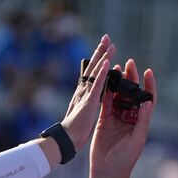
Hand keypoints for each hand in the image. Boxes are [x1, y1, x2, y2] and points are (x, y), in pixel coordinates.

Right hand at [60, 35, 115, 150]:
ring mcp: (86, 94)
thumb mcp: (82, 112)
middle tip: (107, 37)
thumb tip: (89, 97)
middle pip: (94, 67)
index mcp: (84, 93)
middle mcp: (84, 90)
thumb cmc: (74, 130)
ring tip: (109, 43)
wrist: (67, 139)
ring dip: (103, 56)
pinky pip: (97, 85)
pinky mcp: (89, 101)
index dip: (98, 60)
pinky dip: (101, 73)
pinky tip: (107, 62)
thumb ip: (86, 102)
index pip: (93, 72)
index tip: (104, 47)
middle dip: (100, 51)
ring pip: (95, 72)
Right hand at [89, 60, 154, 177]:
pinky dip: (105, 91)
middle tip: (129, 63)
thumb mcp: (137, 139)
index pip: (148, 99)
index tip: (148, 71)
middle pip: (132, 93)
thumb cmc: (125, 158)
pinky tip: (104, 80)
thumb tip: (148, 103)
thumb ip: (143, 121)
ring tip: (116, 67)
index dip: (149, 85)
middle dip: (132, 78)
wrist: (107, 171)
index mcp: (141, 121)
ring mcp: (117, 118)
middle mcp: (130, 118)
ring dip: (118, 82)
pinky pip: (105, 102)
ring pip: (118, 95)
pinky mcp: (104, 120)